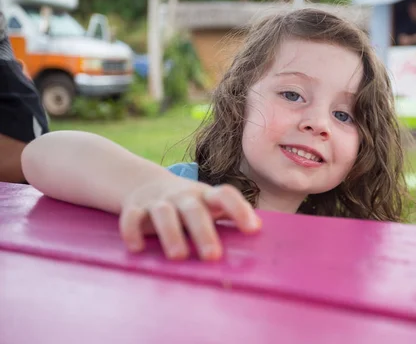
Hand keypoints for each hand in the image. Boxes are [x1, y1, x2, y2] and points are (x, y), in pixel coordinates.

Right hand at [119, 175, 260, 260]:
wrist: (146, 183)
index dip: (240, 210)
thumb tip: (260, 233)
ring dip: (171, 233)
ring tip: (179, 256)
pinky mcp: (135, 208)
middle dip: (204, 232)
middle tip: (213, 257)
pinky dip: (132, 231)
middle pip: (194, 209)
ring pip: (163, 212)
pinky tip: (138, 248)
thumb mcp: (209, 205)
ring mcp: (158, 201)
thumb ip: (229, 217)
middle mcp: (183, 196)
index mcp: (205, 195)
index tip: (253, 229)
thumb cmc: (189, 204)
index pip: (226, 195)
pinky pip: (131, 217)